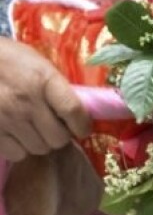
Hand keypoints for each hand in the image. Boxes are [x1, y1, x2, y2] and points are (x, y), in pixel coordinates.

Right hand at [0, 38, 89, 160]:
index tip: (83, 129)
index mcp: (44, 80)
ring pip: (39, 148)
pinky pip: (16, 154)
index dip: (83, 125)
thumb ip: (59, 89)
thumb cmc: (9, 60)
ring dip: (40, 142)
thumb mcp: (39, 64)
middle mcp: (26, 101)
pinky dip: (20, 148)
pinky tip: (16, 134)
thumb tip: (79, 114)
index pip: (73, 111)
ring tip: (33, 129)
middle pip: (59, 137)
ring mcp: (6, 118)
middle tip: (54, 127)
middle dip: (60, 135)